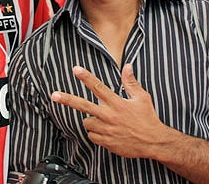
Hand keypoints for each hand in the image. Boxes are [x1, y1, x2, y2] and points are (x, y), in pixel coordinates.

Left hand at [51, 65, 171, 158]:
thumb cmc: (148, 118)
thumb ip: (131, 82)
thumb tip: (127, 66)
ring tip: (104, 120)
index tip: (76, 69)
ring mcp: (106, 130)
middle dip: (67, 99)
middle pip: (83, 105)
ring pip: (86, 122)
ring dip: (91, 119)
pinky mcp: (106, 142)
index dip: (86, 77)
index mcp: (117, 103)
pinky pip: (92, 135)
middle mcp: (109, 116)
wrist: (154, 142)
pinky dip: (96, 133)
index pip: (98, 87)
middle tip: (54, 95)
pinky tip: (107, 131)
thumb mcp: (142, 98)